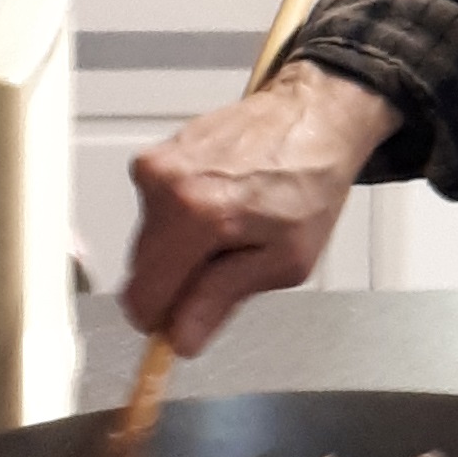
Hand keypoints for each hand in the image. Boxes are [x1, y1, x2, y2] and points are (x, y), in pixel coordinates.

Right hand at [122, 64, 403, 352]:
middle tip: (231, 264)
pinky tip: (224, 202)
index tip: (181, 324)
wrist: (314, 118)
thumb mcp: (286, 260)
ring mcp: (155, 166)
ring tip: (234, 226)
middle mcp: (164, 186)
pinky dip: (185, 218)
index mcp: (195, 216)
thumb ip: (223, 300)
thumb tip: (180, 337)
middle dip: (180, 280)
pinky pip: (158, 211)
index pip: (143, 297)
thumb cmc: (311, 183)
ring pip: (151, 241)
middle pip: (143, 270)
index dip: (162, 320)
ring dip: (184, 248)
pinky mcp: (156, 156)